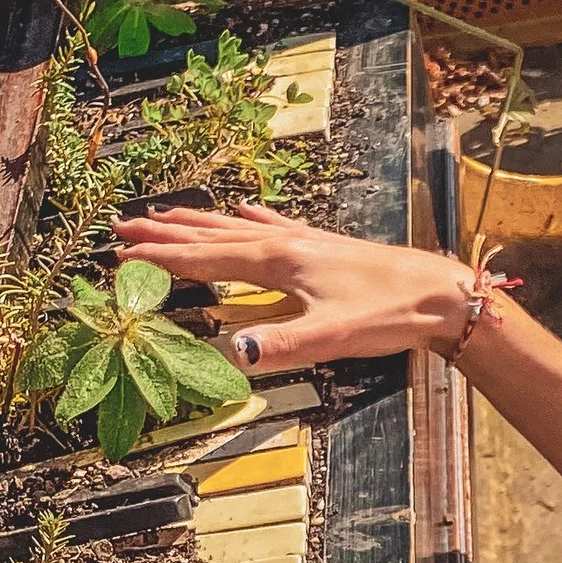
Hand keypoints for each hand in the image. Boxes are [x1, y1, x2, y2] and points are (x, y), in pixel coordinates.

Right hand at [115, 205, 472, 378]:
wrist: (439, 293)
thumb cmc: (390, 313)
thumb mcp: (332, 337)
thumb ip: (280, 346)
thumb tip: (232, 354)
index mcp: (278, 261)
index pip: (205, 261)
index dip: (160, 260)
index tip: (122, 256)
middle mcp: (285, 242)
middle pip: (212, 236)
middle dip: (166, 233)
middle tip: (123, 228)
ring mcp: (303, 241)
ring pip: (236, 227)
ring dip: (197, 223)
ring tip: (164, 215)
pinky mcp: (321, 247)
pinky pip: (272, 225)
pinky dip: (250, 217)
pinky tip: (243, 208)